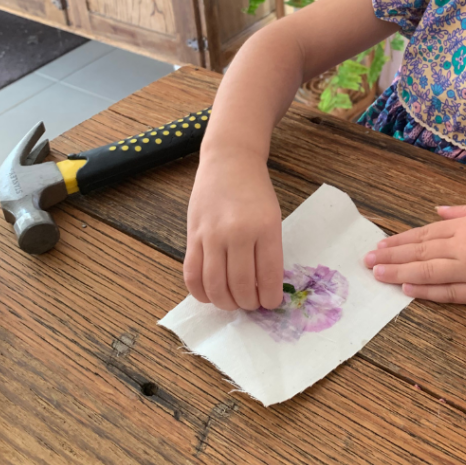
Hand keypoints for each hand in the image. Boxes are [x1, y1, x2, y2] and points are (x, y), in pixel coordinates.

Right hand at [183, 152, 283, 311]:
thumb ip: (268, 250)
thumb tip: (263, 287)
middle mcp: (238, 232)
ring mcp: (212, 235)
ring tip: (233, 302)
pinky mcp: (193, 235)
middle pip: (241, 285)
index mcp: (266, 228)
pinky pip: (192, 274)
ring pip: (215, 285)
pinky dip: (200, 292)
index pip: (269, 276)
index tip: (270, 304)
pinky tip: (209, 295)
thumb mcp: (272, 216)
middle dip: (248, 303)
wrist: (230, 160)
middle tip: (251, 304)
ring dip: (225, 302)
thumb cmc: (256, 189)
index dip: (270, 298)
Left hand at [364, 205, 465, 304]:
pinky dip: (429, 291)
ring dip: (401, 273)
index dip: (399, 240)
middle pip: (421, 251)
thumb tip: (436, 209)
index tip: (379, 245)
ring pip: (430, 271)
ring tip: (379, 274)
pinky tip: (409, 290)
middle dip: (392, 256)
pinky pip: (452, 293)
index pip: (424, 233)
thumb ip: (461, 212)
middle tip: (367, 261)